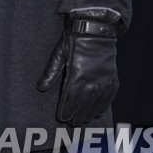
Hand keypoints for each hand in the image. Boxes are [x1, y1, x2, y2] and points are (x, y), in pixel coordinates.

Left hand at [37, 9, 120, 125]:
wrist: (95, 28)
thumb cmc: (73, 40)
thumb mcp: (58, 54)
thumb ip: (51, 72)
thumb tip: (40, 87)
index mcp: (77, 73)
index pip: (70, 97)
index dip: (67, 109)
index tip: (62, 118)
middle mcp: (92, 78)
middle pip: (85, 102)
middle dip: (78, 114)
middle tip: (73, 124)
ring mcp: (104, 77)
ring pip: (98, 100)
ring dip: (91, 112)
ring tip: (86, 120)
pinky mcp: (112, 75)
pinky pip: (110, 93)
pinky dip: (106, 104)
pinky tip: (101, 111)